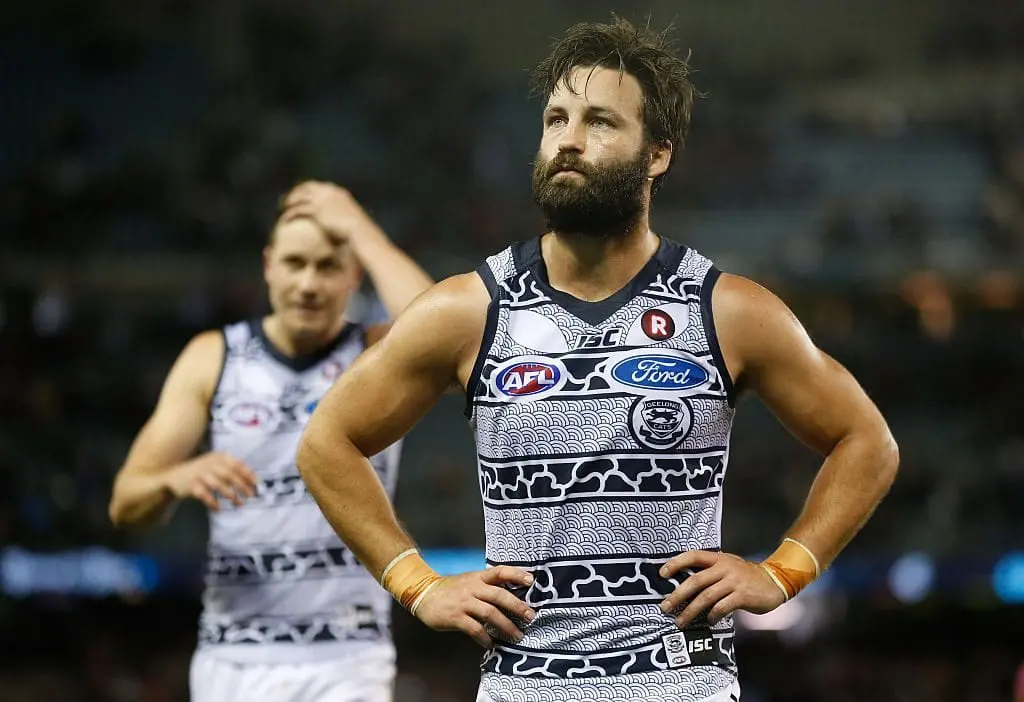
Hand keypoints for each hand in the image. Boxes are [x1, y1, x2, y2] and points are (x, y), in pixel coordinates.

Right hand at [164, 452, 257, 510]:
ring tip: (239, 504)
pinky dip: (212, 502)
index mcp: (218, 457)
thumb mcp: (215, 466)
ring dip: (231, 495)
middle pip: (229, 474)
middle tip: (250, 496)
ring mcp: (199, 473)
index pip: (236, 463)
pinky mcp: (191, 484)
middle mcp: (209, 463)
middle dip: (242, 486)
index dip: (248, 473)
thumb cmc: (200, 473)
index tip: (256, 484)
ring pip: (219, 485)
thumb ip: (231, 470)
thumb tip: (252, 481)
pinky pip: (204, 494)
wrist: (173, 478)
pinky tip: (218, 508)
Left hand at [279, 181, 380, 244]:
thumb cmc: (359, 232)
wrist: (359, 232)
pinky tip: (285, 219)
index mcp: (338, 193)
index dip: (307, 189)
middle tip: (288, 200)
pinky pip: (299, 209)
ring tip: (283, 208)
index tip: (301, 195)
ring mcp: (322, 200)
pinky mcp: (317, 210)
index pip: (318, 186)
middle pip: (306, 187)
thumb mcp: (352, 222)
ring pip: (300, 196)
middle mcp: (329, 192)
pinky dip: (291, 213)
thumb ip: (343, 219)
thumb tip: (340, 226)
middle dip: (295, 192)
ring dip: (290, 200)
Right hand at [413, 566, 536, 647]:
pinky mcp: (455, 617)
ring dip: (506, 625)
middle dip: (517, 606)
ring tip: (517, 636)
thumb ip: (486, 586)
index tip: (531, 581)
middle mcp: (473, 588)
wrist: (423, 593)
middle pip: (499, 595)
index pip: (500, 571)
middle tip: (530, 617)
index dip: (516, 574)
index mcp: (478, 577)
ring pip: (490, 613)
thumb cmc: (451, 589)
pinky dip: (485, 637)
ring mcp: (464, 602)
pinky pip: (474, 629)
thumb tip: (511, 596)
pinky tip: (491, 644)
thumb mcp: (469, 581)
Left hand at [659, 550, 786, 627]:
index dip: (676, 563)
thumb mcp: (728, 566)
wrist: (774, 581)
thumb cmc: (746, 576)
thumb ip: (710, 571)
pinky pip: (722, 607)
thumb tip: (684, 583)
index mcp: (718, 558)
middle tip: (664, 607)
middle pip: (695, 580)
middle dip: (677, 595)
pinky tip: (708, 621)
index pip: (693, 555)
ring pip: (706, 597)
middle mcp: (724, 568)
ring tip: (680, 621)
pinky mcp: (742, 596)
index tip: (661, 573)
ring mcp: (734, 581)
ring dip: (690, 611)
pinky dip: (712, 615)